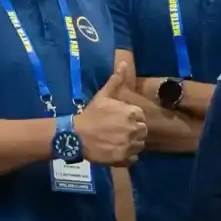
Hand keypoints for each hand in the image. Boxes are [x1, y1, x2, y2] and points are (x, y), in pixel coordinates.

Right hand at [74, 50, 152, 168]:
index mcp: (132, 112)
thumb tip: (123, 63)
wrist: (77, 135)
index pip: (141, 117)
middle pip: (142, 132)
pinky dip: (127, 156)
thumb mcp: (103, 96)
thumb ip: (116, 81)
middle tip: (118, 132)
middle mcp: (134, 128)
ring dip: (131, 144)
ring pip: (139, 145)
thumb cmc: (91, 114)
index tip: (120, 121)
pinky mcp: (124, 158)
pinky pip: (133, 158)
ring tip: (117, 141)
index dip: (132, 119)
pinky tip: (116, 151)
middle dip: (133, 131)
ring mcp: (129, 144)